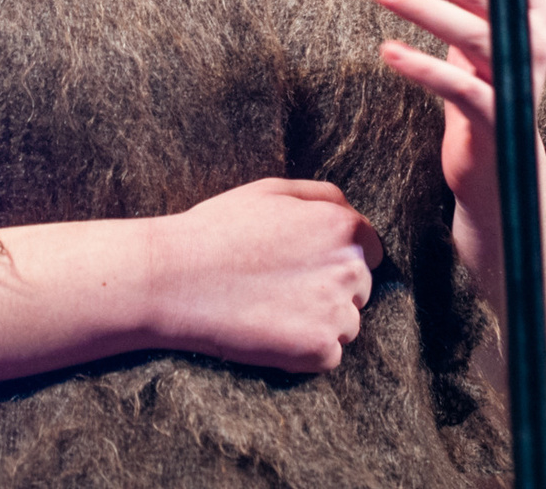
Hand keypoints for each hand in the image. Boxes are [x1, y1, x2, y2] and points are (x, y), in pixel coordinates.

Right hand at [143, 177, 383, 371]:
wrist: (175, 279)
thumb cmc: (220, 230)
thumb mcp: (273, 191)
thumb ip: (324, 197)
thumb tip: (353, 214)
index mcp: (345, 228)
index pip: (369, 250)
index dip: (336, 258)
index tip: (304, 266)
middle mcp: (351, 269)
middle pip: (359, 289)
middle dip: (330, 289)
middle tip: (280, 286)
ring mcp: (338, 312)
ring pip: (346, 324)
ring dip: (319, 321)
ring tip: (271, 308)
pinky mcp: (319, 351)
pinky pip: (327, 355)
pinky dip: (303, 351)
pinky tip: (269, 331)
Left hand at [367, 0, 545, 321]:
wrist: (499, 164)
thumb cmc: (484, 79)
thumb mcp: (483, 18)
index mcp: (531, 8)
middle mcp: (532, 40)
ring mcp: (517, 79)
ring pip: (467, 32)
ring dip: (418, 5)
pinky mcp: (496, 118)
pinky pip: (457, 86)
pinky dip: (422, 66)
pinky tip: (387, 51)